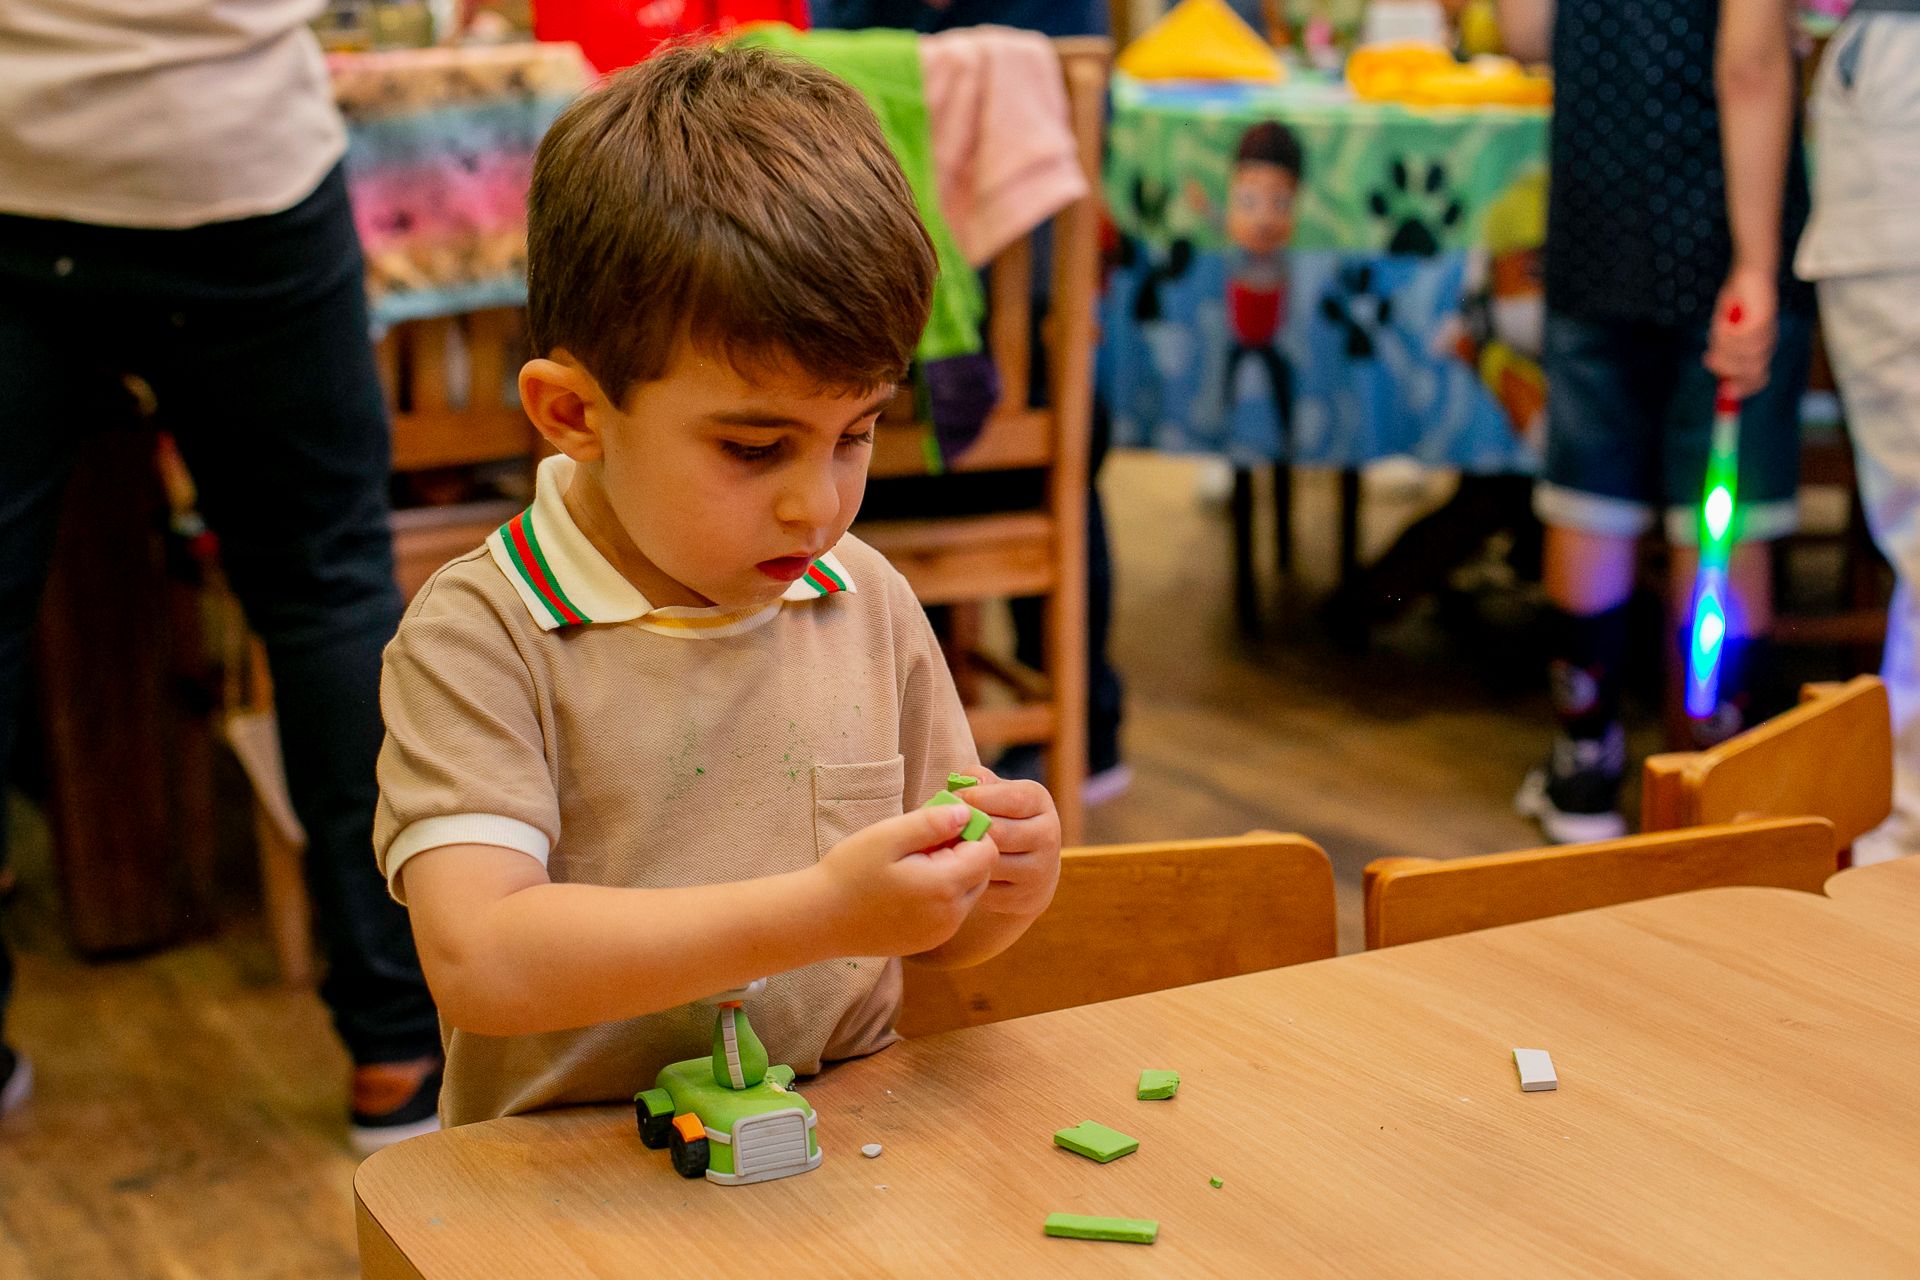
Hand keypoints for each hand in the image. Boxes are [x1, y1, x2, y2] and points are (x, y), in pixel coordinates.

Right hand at [813, 803, 996, 956]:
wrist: (819, 919)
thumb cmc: (850, 873)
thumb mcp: (888, 836)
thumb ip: (932, 822)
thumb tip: (966, 813)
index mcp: (944, 887)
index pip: (987, 851)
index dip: (969, 831)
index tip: (938, 824)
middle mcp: (951, 915)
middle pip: (982, 873)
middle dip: (962, 852)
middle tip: (922, 843)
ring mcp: (941, 932)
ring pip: (968, 892)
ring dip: (952, 872)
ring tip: (912, 863)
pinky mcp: (930, 940)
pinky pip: (951, 910)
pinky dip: (940, 893)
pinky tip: (907, 885)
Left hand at [957, 768, 1061, 917]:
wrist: (1026, 870)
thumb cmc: (999, 819)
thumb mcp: (994, 793)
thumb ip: (977, 781)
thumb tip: (963, 785)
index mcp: (1038, 800)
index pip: (1010, 798)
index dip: (975, 798)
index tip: (952, 800)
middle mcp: (1047, 834)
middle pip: (998, 832)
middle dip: (967, 829)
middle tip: (942, 829)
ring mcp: (1039, 869)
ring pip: (992, 862)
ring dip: (964, 856)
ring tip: (946, 848)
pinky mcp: (1025, 897)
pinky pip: (988, 887)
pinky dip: (969, 879)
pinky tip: (957, 870)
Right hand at [1704, 265, 1777, 399]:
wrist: (1751, 274)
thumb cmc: (1738, 301)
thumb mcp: (1726, 331)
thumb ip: (1724, 354)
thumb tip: (1721, 379)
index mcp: (1760, 350)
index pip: (1758, 380)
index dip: (1742, 390)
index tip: (1724, 391)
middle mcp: (1766, 345)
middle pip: (1750, 373)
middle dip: (1726, 368)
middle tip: (1708, 357)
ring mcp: (1766, 334)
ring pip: (1744, 356)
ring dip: (1724, 345)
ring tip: (1720, 328)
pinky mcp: (1762, 322)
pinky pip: (1742, 339)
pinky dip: (1728, 333)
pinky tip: (1725, 321)